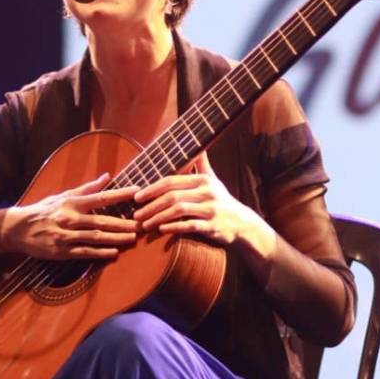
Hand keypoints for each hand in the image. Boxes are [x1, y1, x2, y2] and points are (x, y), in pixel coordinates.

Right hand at [2, 174, 139, 259]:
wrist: (18, 229)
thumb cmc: (43, 210)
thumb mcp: (63, 195)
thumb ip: (86, 188)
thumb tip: (106, 177)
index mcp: (72, 203)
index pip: (101, 197)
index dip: (120, 194)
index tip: (136, 192)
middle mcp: (70, 218)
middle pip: (101, 220)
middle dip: (123, 223)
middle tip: (141, 224)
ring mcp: (66, 236)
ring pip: (95, 237)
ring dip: (115, 238)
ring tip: (132, 238)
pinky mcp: (61, 251)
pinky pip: (84, 252)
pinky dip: (100, 252)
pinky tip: (114, 253)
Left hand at [133, 151, 252, 246]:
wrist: (243, 225)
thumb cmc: (223, 201)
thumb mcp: (214, 181)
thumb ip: (202, 165)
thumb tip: (198, 147)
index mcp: (202, 180)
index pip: (172, 181)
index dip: (152, 188)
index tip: (137, 196)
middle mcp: (207, 192)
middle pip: (172, 196)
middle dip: (151, 205)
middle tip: (136, 214)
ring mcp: (210, 209)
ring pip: (178, 211)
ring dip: (158, 218)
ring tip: (145, 225)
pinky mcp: (213, 226)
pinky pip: (189, 226)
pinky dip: (173, 228)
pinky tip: (161, 230)